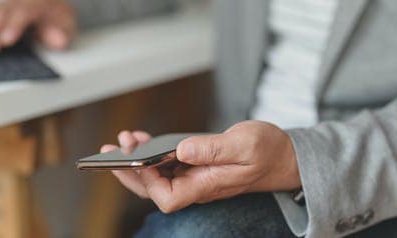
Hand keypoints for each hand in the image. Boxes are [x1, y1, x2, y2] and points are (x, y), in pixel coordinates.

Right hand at [0, 0, 76, 57]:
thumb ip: (62, 35)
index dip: (12, 26)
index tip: (5, 41)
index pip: (23, 11)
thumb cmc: (59, 22)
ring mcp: (3, 6)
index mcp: (38, 3)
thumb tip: (58, 41)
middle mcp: (17, 2)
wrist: (53, 10)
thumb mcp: (68, 28)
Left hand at [101, 121, 300, 212]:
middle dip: (130, 171)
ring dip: (139, 159)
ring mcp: (196, 176)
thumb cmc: (268, 152)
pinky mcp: (197, 165)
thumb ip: (213, 149)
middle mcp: (197, 184)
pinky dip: (153, 152)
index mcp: (207, 185)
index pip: (167, 198)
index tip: (140, 160)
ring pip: (158, 176)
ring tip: (127, 139)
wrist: (283, 157)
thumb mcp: (244, 145)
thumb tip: (181, 150)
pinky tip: (145, 139)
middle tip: (113, 149)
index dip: (148, 183)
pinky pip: (168, 164)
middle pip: (154, 189)